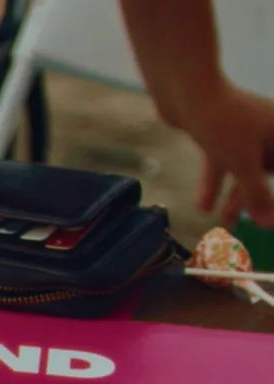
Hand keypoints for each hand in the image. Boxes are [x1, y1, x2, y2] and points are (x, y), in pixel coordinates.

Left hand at [185, 82, 273, 226]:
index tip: (270, 218)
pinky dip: (215, 182)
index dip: (272, 195)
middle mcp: (268, 128)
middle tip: (251, 224)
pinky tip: (203, 205)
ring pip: (243, 169)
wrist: (188, 90)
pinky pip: (222, 163)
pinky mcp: (220, 133)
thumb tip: (269, 223)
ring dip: (233, 196)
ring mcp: (243, 130)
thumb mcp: (243, 165)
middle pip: (268, 170)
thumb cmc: (222, 122)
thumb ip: (256, 195)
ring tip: (223, 221)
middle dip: (257, 198)